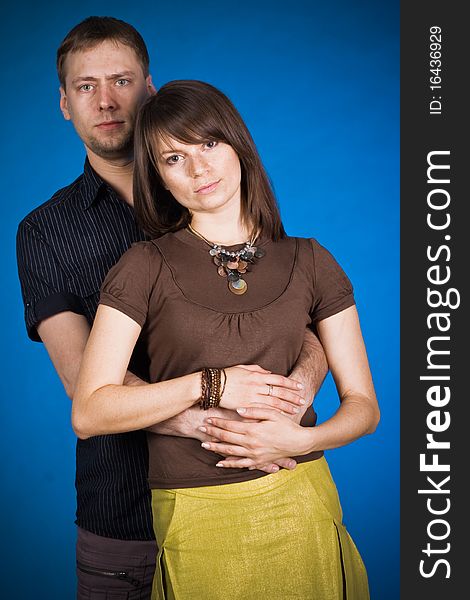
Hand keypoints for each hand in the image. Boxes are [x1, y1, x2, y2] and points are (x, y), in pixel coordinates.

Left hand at [199, 406, 313, 467]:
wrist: (299, 442)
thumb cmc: (287, 425)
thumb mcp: (272, 413)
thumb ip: (255, 411)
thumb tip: (238, 411)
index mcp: (254, 430)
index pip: (230, 425)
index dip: (218, 421)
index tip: (208, 418)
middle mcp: (251, 443)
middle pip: (227, 438)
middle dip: (213, 433)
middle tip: (201, 429)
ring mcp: (254, 454)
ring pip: (230, 452)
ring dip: (216, 448)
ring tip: (204, 445)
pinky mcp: (258, 462)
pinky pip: (240, 464)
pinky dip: (229, 464)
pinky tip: (219, 462)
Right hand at [220, 365, 304, 415]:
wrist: (211, 386)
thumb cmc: (226, 376)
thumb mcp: (243, 368)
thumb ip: (258, 370)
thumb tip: (270, 373)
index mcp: (257, 375)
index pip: (278, 379)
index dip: (290, 383)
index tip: (300, 387)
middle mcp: (256, 386)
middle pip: (279, 392)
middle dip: (292, 397)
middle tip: (303, 401)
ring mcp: (252, 397)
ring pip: (273, 403)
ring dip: (286, 407)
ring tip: (296, 411)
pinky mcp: (246, 407)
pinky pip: (262, 412)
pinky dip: (272, 415)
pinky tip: (280, 418)